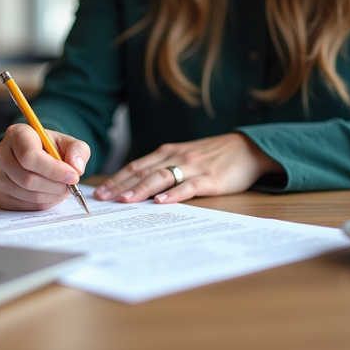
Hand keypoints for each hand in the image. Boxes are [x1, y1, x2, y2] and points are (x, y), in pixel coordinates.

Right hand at [0, 123, 90, 210]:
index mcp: (16, 134)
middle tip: (72, 185)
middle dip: (56, 186)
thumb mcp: (68, 142)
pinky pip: (25, 206)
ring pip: (29, 195)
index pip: (30, 157)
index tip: (73, 176)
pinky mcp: (0, 195)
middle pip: (28, 179)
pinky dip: (44, 203)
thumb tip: (76, 167)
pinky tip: (51, 193)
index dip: (54, 170)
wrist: (35, 156)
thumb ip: (78, 150)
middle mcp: (1, 154)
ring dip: (53, 196)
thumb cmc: (51, 148)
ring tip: (63, 188)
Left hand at [94, 133, 282, 203]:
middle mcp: (177, 157)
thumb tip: (138, 185)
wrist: (249, 148)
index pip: (136, 165)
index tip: (100, 191)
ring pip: (161, 177)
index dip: (117, 178)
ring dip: (141, 189)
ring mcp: (194, 167)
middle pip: (143, 171)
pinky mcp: (211, 178)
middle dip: (120, 185)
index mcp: (168, 152)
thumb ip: (165, 166)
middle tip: (102, 198)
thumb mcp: (186, 156)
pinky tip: (161, 201)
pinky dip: (174, 194)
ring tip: (125, 200)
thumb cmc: (215, 155)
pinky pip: (189, 186)